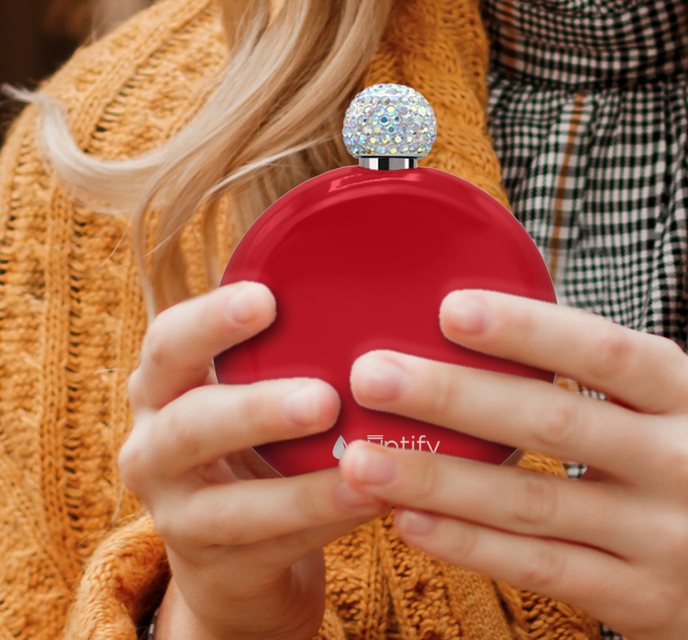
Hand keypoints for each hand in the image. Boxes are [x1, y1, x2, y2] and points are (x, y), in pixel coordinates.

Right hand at [119, 282, 386, 639]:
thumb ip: (291, 338)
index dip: (210, 320)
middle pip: (190, 426)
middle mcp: (154, 449)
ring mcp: (180, 516)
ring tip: (363, 463)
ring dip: (302, 487)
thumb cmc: (258, 433)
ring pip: (231, 507)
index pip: (168, 343)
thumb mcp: (253, 382)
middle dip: (256, 410)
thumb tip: (389, 262)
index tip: (266, 298)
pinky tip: (377, 498)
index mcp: (163, 387)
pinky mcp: (216, 568)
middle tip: (324, 398)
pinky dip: (327, 520)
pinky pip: (274, 547)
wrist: (233, 550)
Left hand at [340, 291, 687, 639]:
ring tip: (363, 458)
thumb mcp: (679, 412)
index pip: (599, 349)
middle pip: (553, 422)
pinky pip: (537, 566)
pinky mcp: (637, 600)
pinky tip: (411, 520)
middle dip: (454, 395)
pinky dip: (467, 544)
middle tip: (374, 374)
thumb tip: (492, 327)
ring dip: (437, 478)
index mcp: (683, 393)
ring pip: (531, 503)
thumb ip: (605, 375)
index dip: (525, 328)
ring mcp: (660, 536)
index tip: (450, 307)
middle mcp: (679, 459)